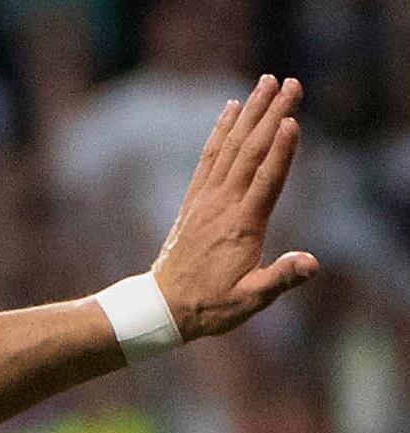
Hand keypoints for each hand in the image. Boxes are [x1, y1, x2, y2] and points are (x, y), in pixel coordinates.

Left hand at [152, 74, 318, 341]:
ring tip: (267, 81)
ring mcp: (206, 200)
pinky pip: (209, 158)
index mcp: (243, 226)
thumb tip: (311, 264)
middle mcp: (223, 206)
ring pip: (231, 147)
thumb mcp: (249, 300)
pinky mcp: (195, 201)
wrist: (163, 308)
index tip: (291, 119)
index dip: (280, 151)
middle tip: (292, 82)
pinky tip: (232, 108)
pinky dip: (220, 131)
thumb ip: (280, 279)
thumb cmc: (210, 307)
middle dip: (272, 115)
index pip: (266, 181)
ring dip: (250, 113)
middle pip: (251, 153)